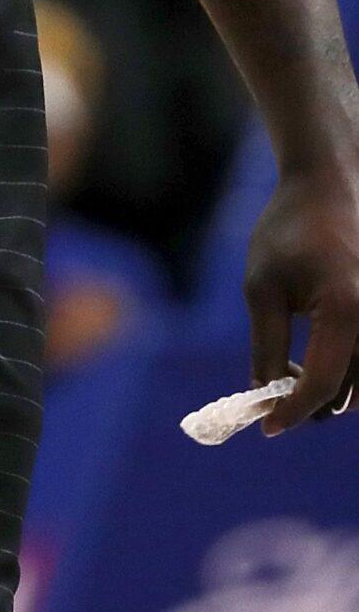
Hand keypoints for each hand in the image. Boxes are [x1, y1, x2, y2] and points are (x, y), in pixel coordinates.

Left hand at [244, 157, 358, 429]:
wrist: (328, 185)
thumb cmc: (289, 230)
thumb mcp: (262, 286)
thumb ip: (266, 344)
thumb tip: (265, 392)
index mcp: (347, 312)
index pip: (322, 384)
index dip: (293, 411)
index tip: (267, 427)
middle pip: (350, 392)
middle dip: (313, 405)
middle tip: (276, 402)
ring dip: (334, 391)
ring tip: (294, 378)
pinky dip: (350, 372)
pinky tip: (321, 361)